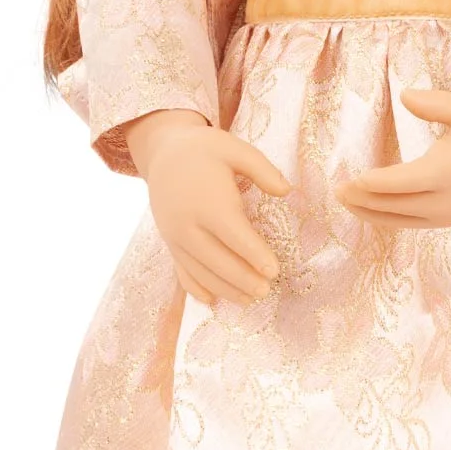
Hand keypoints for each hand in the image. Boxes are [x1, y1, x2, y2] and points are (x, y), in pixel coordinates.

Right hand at [124, 109, 289, 305]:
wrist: (163, 153)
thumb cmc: (205, 150)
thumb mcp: (235, 148)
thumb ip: (263, 170)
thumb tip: (287, 191)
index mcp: (208, 201)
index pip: (234, 235)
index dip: (255, 254)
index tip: (274, 270)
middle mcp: (188, 224)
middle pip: (218, 260)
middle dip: (243, 279)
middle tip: (266, 291)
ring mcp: (175, 237)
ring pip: (201, 271)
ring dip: (225, 289)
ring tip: (250, 300)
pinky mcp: (170, 243)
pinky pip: (181, 271)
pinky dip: (195, 289)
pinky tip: (212, 301)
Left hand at [335, 89, 450, 229]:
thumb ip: (433, 103)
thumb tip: (405, 96)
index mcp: (449, 171)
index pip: (402, 183)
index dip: (375, 184)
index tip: (352, 179)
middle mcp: (449, 199)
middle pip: (397, 205)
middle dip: (365, 200)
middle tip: (337, 191)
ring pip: (403, 220)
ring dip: (372, 213)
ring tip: (346, 202)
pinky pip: (414, 223)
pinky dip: (390, 218)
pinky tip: (371, 209)